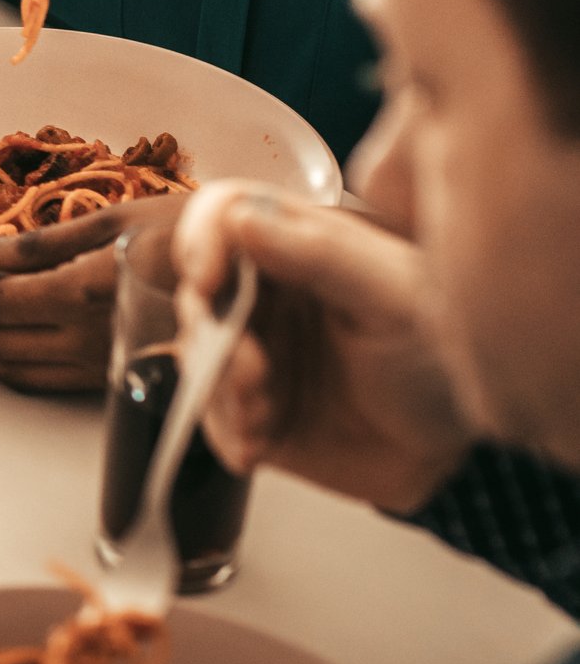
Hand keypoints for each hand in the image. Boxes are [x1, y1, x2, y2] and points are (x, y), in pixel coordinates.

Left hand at [0, 199, 177, 393]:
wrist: (267, 276)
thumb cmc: (195, 232)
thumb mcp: (113, 219)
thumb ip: (38, 243)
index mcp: (85, 293)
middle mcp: (90, 339)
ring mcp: (104, 365)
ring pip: (15, 371)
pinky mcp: (118, 378)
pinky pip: (46, 381)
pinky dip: (5, 368)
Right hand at [174, 182, 471, 511]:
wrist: (463, 446)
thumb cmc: (445, 353)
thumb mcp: (398, 293)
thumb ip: (325, 253)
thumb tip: (244, 218)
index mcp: (297, 247)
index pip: (225, 217)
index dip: (202, 239)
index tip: (208, 278)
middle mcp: (268, 297)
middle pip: (202, 293)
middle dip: (214, 332)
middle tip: (251, 369)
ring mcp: (258, 356)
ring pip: (201, 358)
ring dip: (221, 386)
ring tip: (262, 413)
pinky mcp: (256, 413)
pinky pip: (216, 420)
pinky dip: (227, 432)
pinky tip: (256, 446)